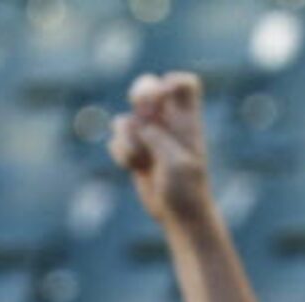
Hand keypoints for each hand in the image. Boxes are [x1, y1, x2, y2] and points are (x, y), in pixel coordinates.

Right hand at [109, 71, 213, 224]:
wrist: (179, 215)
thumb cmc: (186, 189)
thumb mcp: (177, 163)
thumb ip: (158, 138)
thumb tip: (138, 125)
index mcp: (187, 120)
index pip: (184, 85)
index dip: (172, 82)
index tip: (165, 98)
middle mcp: (167, 123)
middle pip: (149, 86)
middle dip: (141, 92)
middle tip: (143, 110)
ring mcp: (149, 137)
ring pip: (126, 118)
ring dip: (127, 136)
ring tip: (140, 157)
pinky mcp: (135, 153)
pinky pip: (117, 142)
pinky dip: (122, 154)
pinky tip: (134, 168)